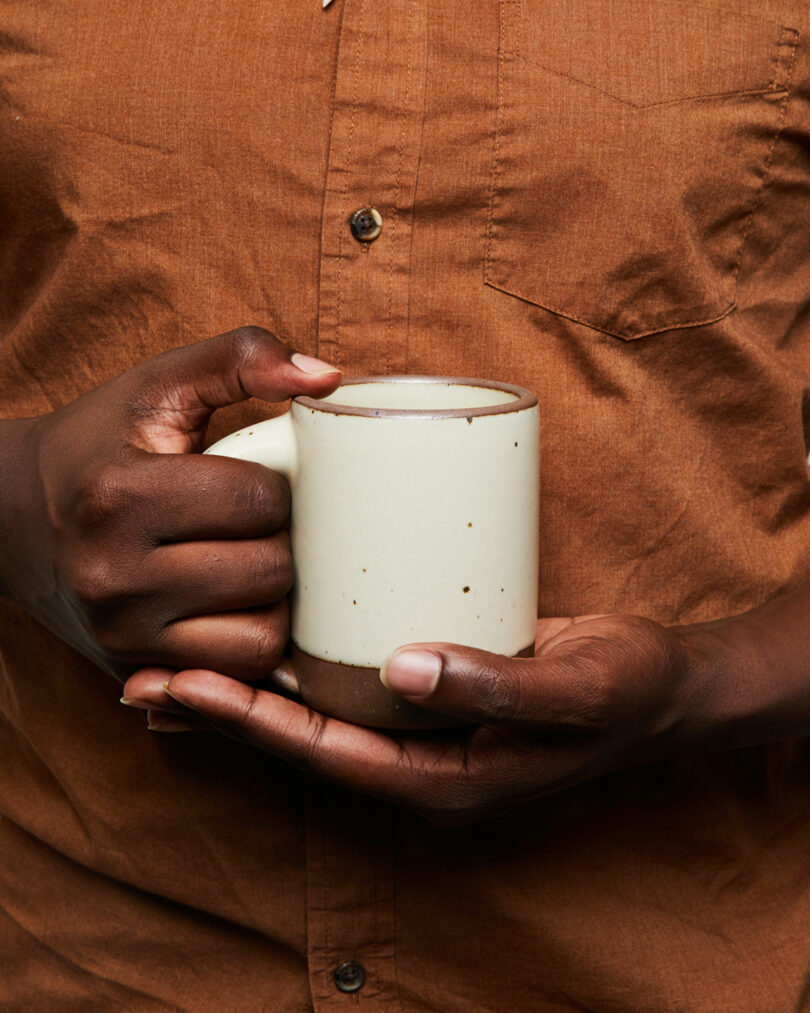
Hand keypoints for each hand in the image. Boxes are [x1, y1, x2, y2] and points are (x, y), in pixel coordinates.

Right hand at [0, 327, 340, 698]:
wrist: (9, 516)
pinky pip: (236, 676)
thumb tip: (331, 378)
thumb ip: (243, 357)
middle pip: (269, 571)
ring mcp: (121, 635)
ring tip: (251, 564)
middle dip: (281, 541)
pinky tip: (238, 605)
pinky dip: (253, 641)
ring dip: (275, 598)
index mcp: (121, 495)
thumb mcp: (159, 385)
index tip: (254, 481)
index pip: (261, 501)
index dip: (278, 487)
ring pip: (262, 637)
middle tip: (257, 525)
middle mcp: (113, 576)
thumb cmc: (100, 442)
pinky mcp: (132, 672)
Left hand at [121, 613, 705, 822]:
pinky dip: (298, 663)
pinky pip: (349, 683)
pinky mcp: (430, 686)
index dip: (257, 724)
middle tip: (144, 678)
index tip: (188, 685)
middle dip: (226, 711)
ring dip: (249, 689)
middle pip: (304, 740)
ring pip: (318, 712)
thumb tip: (404, 671)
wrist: (662, 684)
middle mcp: (423, 758)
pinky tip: (265, 631)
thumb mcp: (575, 692)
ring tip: (172, 661)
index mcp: (447, 780)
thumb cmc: (626, 691)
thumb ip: (496, 686)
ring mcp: (424, 725)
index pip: (331, 756)